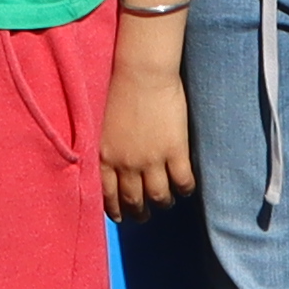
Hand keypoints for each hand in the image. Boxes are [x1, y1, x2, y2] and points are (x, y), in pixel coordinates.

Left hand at [101, 25, 195, 216]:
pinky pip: (182, 182)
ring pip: (158, 195)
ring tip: (166, 201)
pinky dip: (184, 189)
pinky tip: (185, 188)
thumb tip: (116, 160)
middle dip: (139, 212)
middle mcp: (126, 164)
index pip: (107, 194)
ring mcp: (151, 160)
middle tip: (144, 215)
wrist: (142, 72)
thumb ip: (109, 146)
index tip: (120, 215)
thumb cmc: (120, 88)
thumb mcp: (103, 124)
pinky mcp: (174, 152)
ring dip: (162, 203)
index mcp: (105, 156)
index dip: (114, 209)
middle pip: (133, 200)